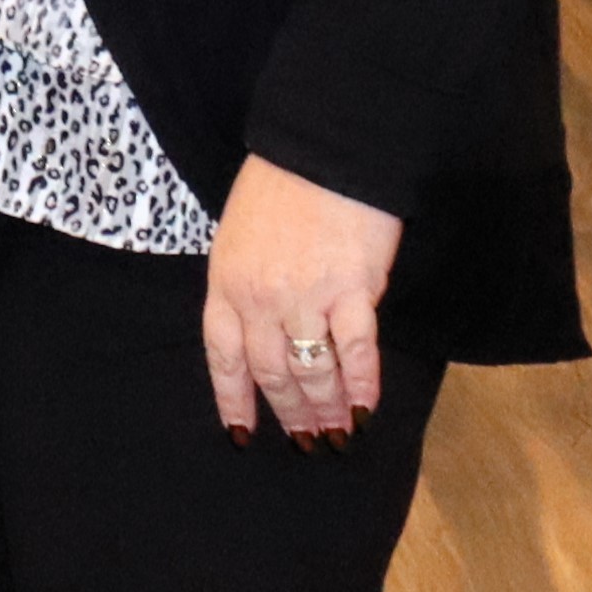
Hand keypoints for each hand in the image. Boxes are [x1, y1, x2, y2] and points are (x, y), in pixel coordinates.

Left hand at [200, 155, 402, 446]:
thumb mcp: (239, 236)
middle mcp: (259, 299)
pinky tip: (368, 409)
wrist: (323, 149)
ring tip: (338, 435)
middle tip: (306, 441)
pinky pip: (356, 351)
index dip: (233, 400)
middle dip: (288, 413)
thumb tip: (270, 331)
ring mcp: (305, 297)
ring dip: (326, 409)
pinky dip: (363, 385)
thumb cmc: (280, 186)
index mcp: (225, 283)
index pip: (223, 357)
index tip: (242, 435)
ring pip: (312, 371)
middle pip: (270, 373)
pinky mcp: (351, 291)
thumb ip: (247, 285)